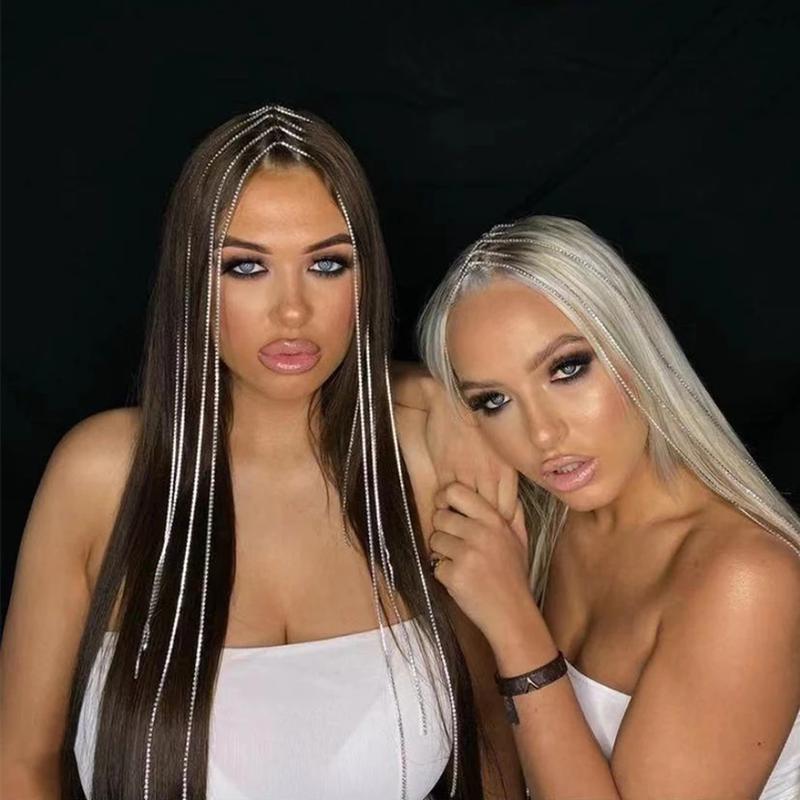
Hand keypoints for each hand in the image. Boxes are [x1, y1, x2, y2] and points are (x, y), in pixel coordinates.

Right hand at [424, 390, 517, 521]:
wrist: (451, 403)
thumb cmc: (475, 427)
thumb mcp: (498, 452)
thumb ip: (501, 478)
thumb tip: (503, 506)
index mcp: (505, 470)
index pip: (508, 511)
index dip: (502, 525)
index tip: (496, 530)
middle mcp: (488, 474)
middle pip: (490, 513)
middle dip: (485, 527)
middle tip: (480, 535)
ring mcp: (466, 473)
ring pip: (468, 509)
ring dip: (464, 519)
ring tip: (462, 527)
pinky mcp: (445, 469)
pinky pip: (447, 498)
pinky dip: (446, 507)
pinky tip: (445, 510)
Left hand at [429, 482, 533, 644]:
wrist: (512, 614)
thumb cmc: (513, 577)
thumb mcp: (520, 540)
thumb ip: (513, 514)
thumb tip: (505, 493)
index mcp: (494, 521)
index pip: (455, 491)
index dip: (443, 498)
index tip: (445, 508)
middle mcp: (480, 534)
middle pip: (439, 517)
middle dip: (442, 530)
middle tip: (455, 544)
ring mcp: (467, 555)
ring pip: (434, 541)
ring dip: (441, 552)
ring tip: (460, 563)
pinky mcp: (454, 575)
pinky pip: (434, 564)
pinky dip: (442, 573)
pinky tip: (459, 579)